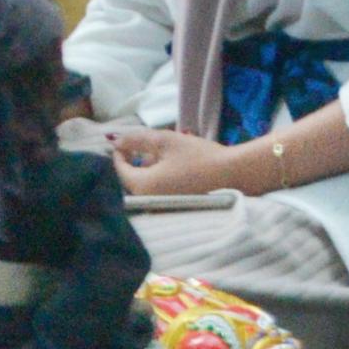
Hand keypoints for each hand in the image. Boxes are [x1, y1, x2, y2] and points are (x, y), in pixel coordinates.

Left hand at [106, 126, 241, 196]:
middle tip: (143, 145)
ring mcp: (163, 207)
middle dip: (135, 161)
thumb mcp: (164, 141)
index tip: (123, 141)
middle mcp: (149, 202)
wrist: (233, 174)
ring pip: (146, 185)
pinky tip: (171, 166)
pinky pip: (158, 192)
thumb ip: (137, 139)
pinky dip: (159, 178)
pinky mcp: (175, 208)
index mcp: (143, 186)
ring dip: (148, 169)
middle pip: (132, 179)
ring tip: (161, 152)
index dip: (119, 153)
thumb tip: (115, 140)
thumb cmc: (197, 156)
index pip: (120, 170)